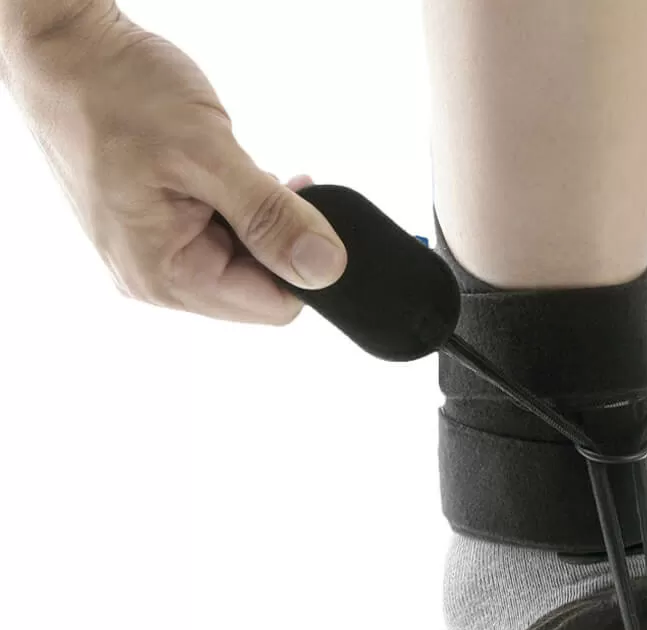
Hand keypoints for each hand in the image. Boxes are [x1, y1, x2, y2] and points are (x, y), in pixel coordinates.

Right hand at [4, 3, 345, 322]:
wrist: (62, 48)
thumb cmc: (114, 91)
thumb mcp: (208, 154)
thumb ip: (271, 218)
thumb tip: (327, 269)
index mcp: (166, 277)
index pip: (274, 306)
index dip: (303, 263)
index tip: (304, 209)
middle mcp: (154, 280)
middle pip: (258, 288)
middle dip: (276, 238)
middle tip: (267, 180)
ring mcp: (151, 257)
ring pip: (241, 261)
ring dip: (255, 219)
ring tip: (233, 170)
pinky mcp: (154, 232)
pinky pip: (217, 238)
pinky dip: (234, 208)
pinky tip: (224, 173)